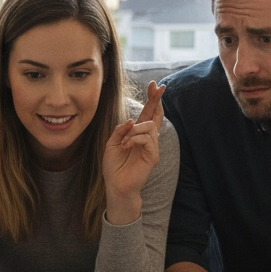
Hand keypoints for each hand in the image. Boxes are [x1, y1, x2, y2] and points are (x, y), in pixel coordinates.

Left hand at [102, 81, 164, 222]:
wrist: (116, 185)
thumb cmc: (114, 166)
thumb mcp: (111, 143)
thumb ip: (120, 130)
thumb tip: (132, 120)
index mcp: (137, 134)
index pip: (147, 113)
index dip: (151, 99)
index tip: (153, 85)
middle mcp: (147, 138)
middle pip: (156, 115)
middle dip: (156, 99)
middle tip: (158, 87)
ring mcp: (151, 147)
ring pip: (149, 126)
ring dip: (134, 130)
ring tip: (124, 142)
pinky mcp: (153, 156)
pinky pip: (147, 138)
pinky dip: (134, 139)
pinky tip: (126, 146)